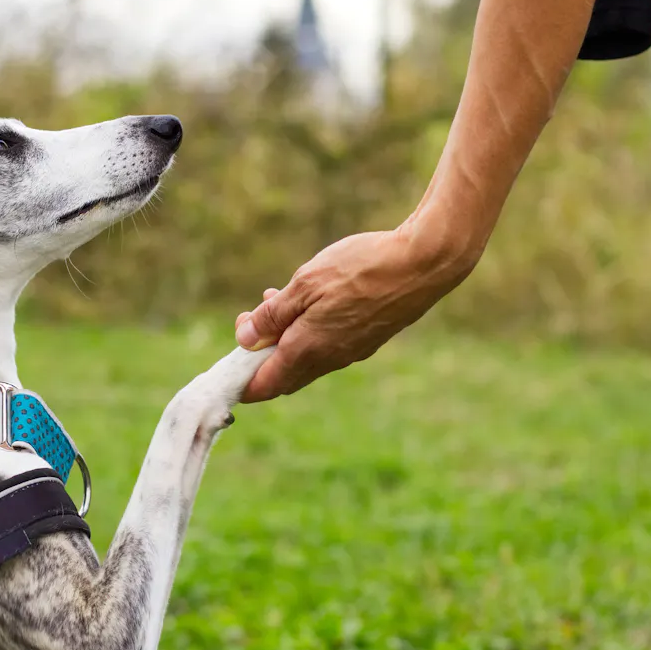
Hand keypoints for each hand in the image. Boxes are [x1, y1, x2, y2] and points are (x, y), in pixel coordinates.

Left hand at [233, 225, 477, 402]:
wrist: (423, 264)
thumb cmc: (361, 269)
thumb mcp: (305, 284)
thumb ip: (272, 315)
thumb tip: (244, 338)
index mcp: (308, 349)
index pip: (265, 385)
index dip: (242, 383)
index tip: (227, 371)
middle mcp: (329, 359)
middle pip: (284, 376)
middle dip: (260, 355)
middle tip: (249, 321)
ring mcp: (351, 352)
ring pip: (306, 358)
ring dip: (284, 339)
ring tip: (275, 299)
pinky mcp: (367, 340)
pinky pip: (327, 347)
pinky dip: (308, 333)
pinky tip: (309, 302)